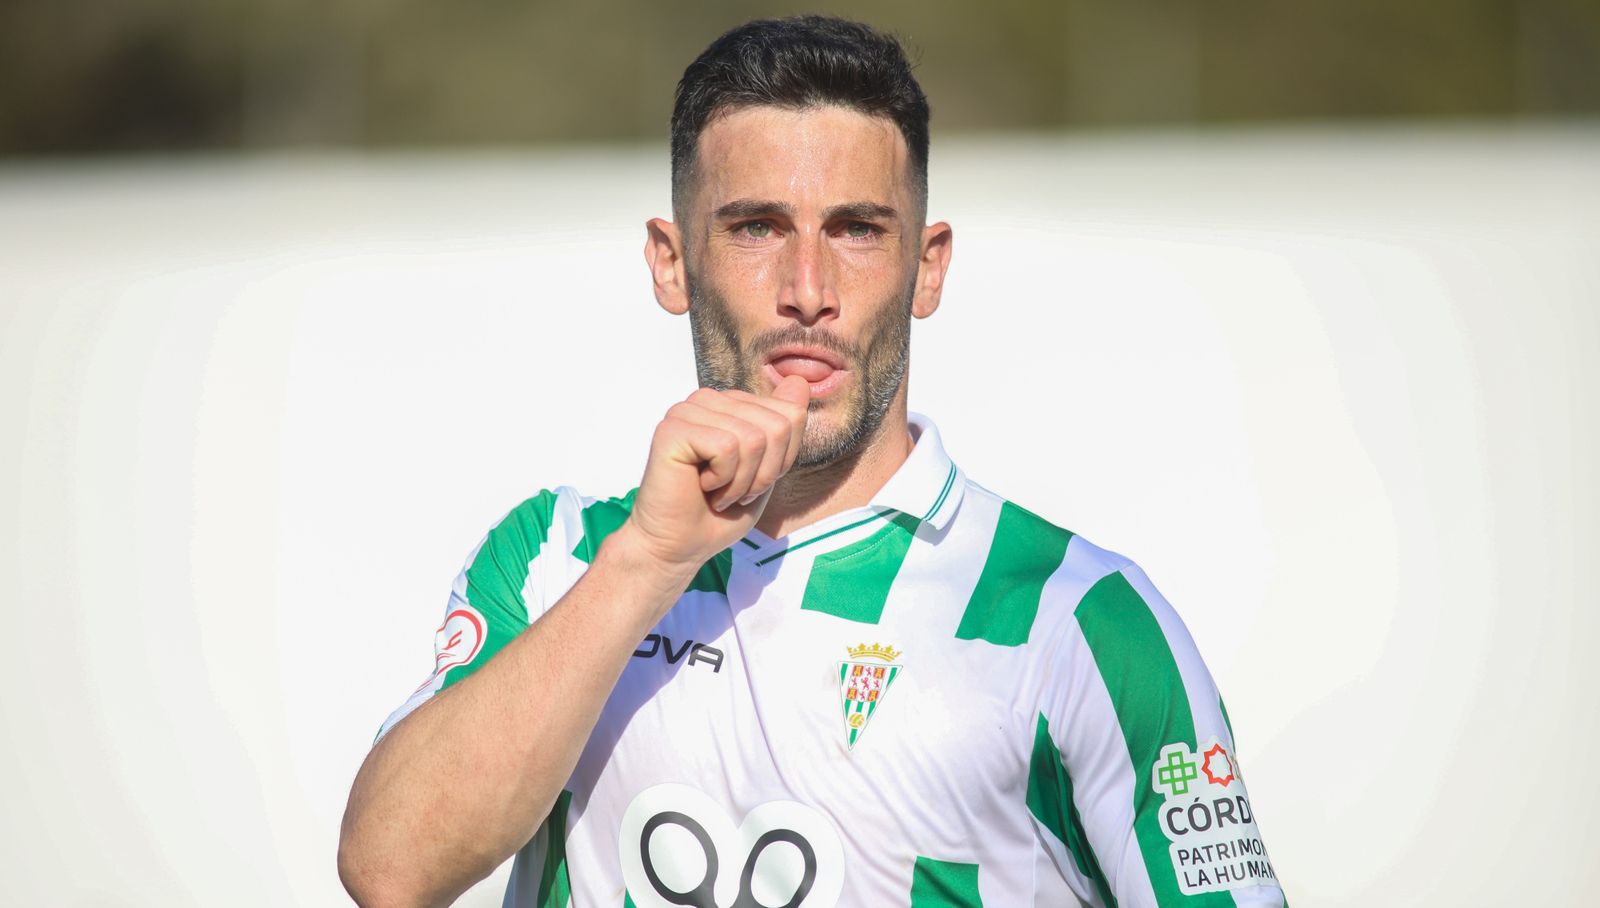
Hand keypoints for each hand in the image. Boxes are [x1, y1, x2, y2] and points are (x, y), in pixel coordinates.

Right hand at [621, 375, 809, 574]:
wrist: (679, 547)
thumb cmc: (719, 514)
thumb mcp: (768, 470)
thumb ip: (784, 426)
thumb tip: (800, 379)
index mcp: (732, 404)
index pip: (790, 415)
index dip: (781, 460)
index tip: (750, 480)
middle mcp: (709, 400)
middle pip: (777, 426)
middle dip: (763, 473)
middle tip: (732, 491)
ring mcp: (688, 411)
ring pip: (753, 438)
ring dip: (741, 481)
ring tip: (717, 492)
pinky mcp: (672, 429)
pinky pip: (726, 447)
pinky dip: (722, 479)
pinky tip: (701, 485)